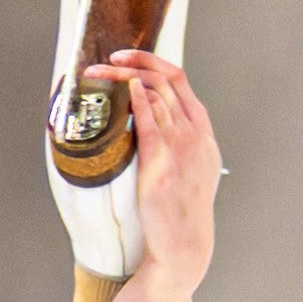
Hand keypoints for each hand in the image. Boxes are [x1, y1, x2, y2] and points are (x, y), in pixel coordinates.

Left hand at [106, 50, 222, 288]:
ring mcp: (181, 148)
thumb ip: (179, 139)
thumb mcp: (193, 167)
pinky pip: (149, 122)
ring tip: (98, 74)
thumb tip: (149, 116)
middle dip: (134, 63)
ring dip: (124, 78)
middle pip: (164, 81)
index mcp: (203, 131)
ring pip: (154, 95)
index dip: (151, 62)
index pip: (179, 80)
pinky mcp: (162, 165)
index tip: (127, 57)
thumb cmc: (182, 208)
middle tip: (107, 60)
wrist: (185, 244)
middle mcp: (196, 134)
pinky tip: (123, 90)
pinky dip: (137, 100)